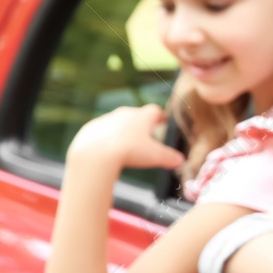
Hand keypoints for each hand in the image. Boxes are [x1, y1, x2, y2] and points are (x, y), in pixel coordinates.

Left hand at [68, 104, 184, 172]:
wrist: (96, 153)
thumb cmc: (129, 151)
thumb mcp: (156, 157)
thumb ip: (170, 158)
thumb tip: (180, 161)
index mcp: (142, 116)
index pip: (155, 111)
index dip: (160, 117)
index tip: (162, 122)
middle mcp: (124, 113)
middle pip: (136, 116)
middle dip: (141, 126)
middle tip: (145, 139)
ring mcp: (106, 119)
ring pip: (118, 123)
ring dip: (123, 132)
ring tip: (126, 148)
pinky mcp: (91, 128)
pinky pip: (102, 132)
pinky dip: (106, 140)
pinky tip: (107, 152)